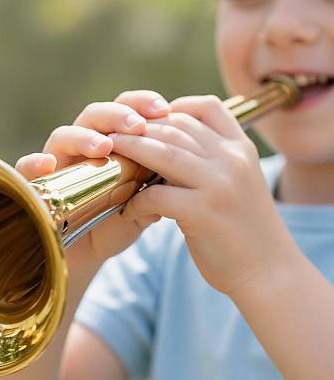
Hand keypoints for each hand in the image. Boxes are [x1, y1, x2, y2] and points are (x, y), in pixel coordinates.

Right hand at [15, 90, 170, 272]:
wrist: (84, 254)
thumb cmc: (111, 224)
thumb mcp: (140, 210)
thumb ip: (156, 193)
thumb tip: (177, 180)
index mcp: (111, 145)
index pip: (123, 112)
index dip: (141, 104)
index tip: (165, 109)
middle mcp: (81, 147)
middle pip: (94, 116)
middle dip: (116, 115)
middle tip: (138, 125)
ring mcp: (57, 164)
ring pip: (62, 136)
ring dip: (83, 137)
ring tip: (104, 147)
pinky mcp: (34, 185)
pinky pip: (26, 169)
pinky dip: (35, 163)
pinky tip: (49, 165)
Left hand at [108, 95, 294, 294]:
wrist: (269, 272)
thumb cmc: (245, 228)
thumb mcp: (239, 182)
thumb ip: (213, 159)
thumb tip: (168, 144)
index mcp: (242, 148)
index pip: (206, 107)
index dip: (174, 106)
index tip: (150, 119)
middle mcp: (232, 159)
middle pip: (176, 126)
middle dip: (139, 128)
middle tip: (114, 135)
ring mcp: (218, 184)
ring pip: (161, 152)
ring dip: (129, 150)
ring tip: (109, 155)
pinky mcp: (202, 212)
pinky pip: (155, 195)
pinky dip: (136, 200)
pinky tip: (127, 208)